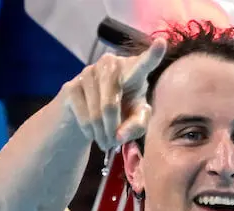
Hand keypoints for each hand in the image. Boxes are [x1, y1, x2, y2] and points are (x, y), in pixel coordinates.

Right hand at [62, 37, 167, 151]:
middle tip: (112, 144)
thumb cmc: (121, 115)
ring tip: (104, 141)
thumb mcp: (135, 122)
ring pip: (96, 113)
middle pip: (111, 105)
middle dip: (111, 129)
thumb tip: (118, 136)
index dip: (152, 55)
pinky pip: (82, 116)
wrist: (88, 115)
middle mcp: (111, 64)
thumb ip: (136, 126)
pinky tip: (91, 133)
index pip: (143, 64)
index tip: (161, 43)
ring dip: (101, 134)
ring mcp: (89, 72)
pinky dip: (88, 131)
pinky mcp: (72, 85)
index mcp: (133, 70)